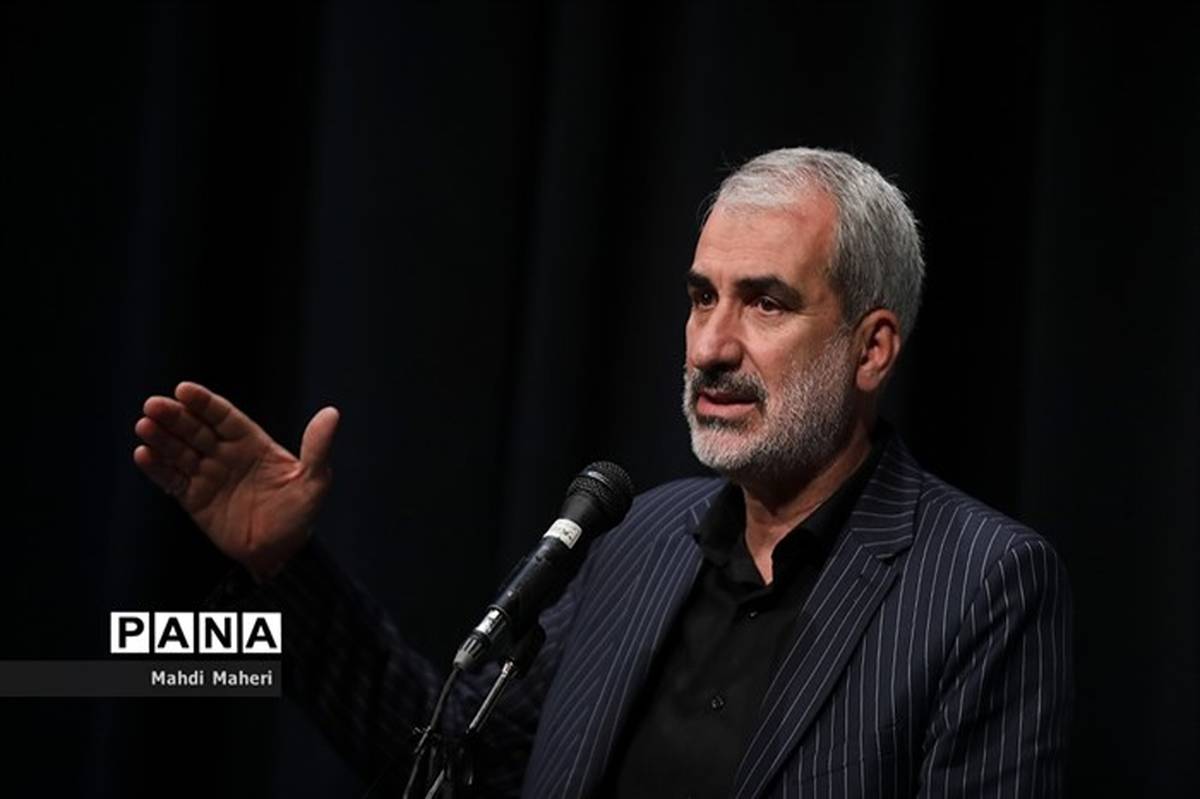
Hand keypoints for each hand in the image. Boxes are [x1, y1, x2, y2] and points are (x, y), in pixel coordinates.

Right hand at [133, 381, 338, 578]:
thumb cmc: (299, 512)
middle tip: (153, 405)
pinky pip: (172, 480)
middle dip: (175, 416)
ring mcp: (208, 475)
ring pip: (180, 451)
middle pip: (196, 429)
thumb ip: (317, 448)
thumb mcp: (314, 480)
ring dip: (161, 438)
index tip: (184, 389)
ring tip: (144, 426)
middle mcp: (227, 454)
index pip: (224, 417)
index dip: (205, 403)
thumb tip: (332, 413)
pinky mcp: (194, 498)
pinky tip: (143, 454)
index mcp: (252, 443)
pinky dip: (157, 468)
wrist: (281, 552)